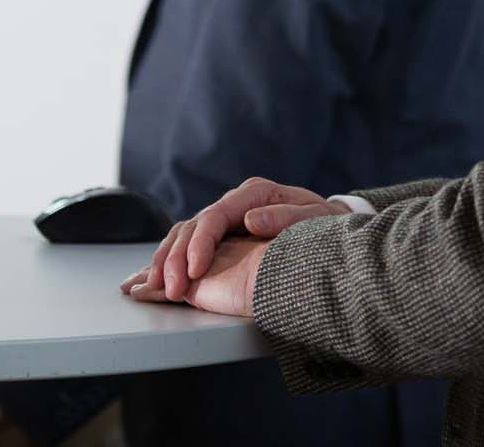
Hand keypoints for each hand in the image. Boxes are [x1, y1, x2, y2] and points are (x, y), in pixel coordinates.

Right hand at [119, 178, 345, 303]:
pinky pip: (186, 248)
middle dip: (174, 258)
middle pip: (191, 227)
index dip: (200, 244)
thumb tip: (250, 220)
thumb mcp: (316, 219)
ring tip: (150, 288)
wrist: (332, 228)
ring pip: (181, 236)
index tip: (194, 272)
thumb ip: (286, 218)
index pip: (214, 217)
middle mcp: (233, 205)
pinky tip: (150, 280)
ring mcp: (224, 222)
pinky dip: (166, 264)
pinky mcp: (220, 240)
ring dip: (164, 263)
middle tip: (167, 288)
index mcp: (253, 194)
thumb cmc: (326, 225)